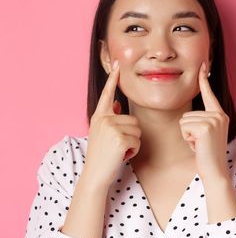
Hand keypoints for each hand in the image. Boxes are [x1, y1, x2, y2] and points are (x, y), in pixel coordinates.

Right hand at [85, 60, 141, 187]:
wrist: (95, 175)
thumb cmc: (102, 156)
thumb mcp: (102, 133)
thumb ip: (110, 117)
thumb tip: (117, 104)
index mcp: (99, 116)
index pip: (108, 94)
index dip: (113, 79)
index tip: (117, 63)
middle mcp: (103, 119)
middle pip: (133, 120)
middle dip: (131, 135)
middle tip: (116, 146)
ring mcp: (111, 128)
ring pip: (137, 131)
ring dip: (132, 143)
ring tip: (118, 151)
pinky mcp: (120, 139)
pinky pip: (138, 141)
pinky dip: (133, 151)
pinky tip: (121, 156)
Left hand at [179, 61, 229, 180]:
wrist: (215, 170)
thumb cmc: (208, 155)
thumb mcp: (206, 134)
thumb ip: (201, 122)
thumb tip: (189, 117)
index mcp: (220, 115)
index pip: (209, 94)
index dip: (204, 80)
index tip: (202, 65)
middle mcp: (219, 115)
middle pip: (187, 113)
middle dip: (188, 130)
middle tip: (200, 143)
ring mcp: (214, 120)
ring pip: (184, 120)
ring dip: (187, 135)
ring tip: (199, 144)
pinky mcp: (206, 127)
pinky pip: (184, 127)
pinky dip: (187, 139)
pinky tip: (198, 146)